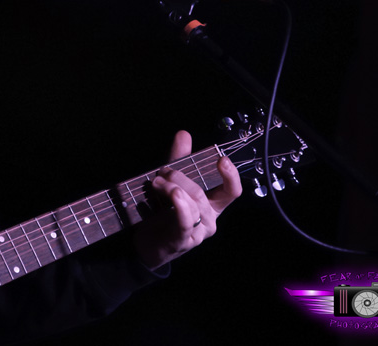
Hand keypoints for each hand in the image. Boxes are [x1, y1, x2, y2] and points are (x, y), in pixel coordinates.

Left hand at [132, 130, 241, 269]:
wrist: (146, 242)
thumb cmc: (162, 211)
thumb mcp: (172, 182)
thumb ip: (179, 160)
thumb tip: (184, 133)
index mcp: (213, 204)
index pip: (231, 191)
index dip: (230, 175)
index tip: (222, 159)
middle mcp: (210, 219)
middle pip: (202, 193)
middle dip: (180, 177)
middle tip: (162, 171)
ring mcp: (198, 232)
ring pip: (192, 204)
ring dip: (173, 188)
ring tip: (156, 183)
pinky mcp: (182, 240)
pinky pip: (184, 221)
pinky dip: (179, 206)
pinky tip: (174, 195)